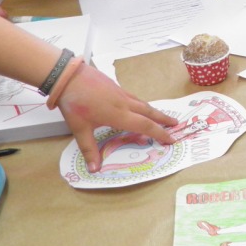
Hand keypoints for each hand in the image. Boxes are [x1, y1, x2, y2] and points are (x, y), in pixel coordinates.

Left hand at [57, 63, 179, 172]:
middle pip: (149, 112)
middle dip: (164, 119)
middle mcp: (125, 104)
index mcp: (119, 115)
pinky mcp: (116, 87)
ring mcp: (121, 93)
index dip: (160, 133)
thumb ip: (89, 149)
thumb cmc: (75, 103)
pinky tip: (137, 106)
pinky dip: (142, 104)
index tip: (171, 139)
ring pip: (143, 103)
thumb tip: (94, 169)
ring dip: (154, 111)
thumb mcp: (80, 129)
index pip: (145, 126)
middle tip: (176, 124)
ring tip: (160, 116)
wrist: (68, 76)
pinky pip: (134, 97)